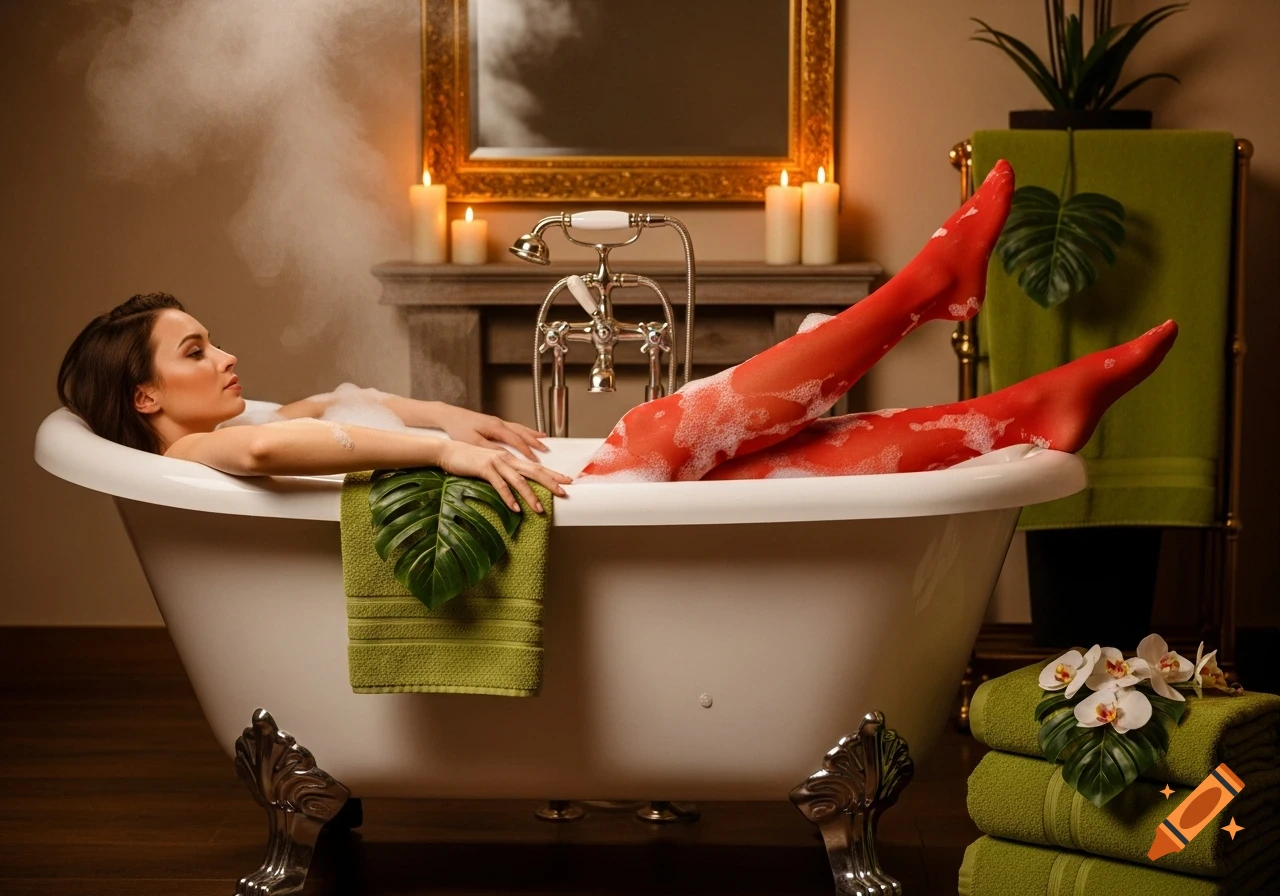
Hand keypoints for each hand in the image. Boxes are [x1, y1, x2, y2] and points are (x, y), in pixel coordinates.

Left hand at [435, 406, 548, 460]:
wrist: (448, 415)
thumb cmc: (458, 429)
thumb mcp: (473, 442)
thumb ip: (491, 449)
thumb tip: (507, 456)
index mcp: (496, 428)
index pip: (516, 441)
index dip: (527, 452)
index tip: (536, 461)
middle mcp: (500, 423)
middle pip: (522, 433)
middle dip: (535, 442)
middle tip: (547, 450)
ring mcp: (498, 422)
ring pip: (520, 428)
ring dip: (532, 435)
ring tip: (544, 439)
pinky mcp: (494, 423)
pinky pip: (514, 427)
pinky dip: (524, 430)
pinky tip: (527, 433)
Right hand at [436, 441, 571, 512]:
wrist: (448, 452)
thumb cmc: (469, 461)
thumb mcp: (491, 467)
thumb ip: (504, 475)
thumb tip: (517, 490)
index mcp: (510, 459)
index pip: (536, 467)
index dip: (552, 474)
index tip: (566, 481)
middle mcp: (507, 459)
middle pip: (534, 471)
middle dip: (550, 483)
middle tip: (563, 493)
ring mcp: (496, 463)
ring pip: (518, 481)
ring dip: (530, 496)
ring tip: (540, 509)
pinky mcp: (484, 468)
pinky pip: (499, 485)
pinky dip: (508, 497)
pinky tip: (514, 508)